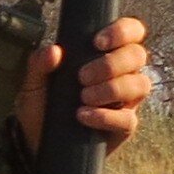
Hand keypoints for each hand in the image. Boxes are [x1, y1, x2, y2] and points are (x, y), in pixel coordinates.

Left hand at [13, 15, 151, 153]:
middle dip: (111, 64)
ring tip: (83, 97)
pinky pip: (128, 119)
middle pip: (138, 55)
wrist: (37, 141)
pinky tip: (84, 115)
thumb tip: (54, 51)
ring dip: (111, 89)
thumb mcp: (33, 83)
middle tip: (82, 77)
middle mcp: (122, 74)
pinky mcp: (124, 126)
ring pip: (140, 84)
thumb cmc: (42, 105)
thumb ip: (39, 65)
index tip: (98, 42)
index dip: (123, 31)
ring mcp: (126, 100)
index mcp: (106, 54)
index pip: (132, 32)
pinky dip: (106, 116)